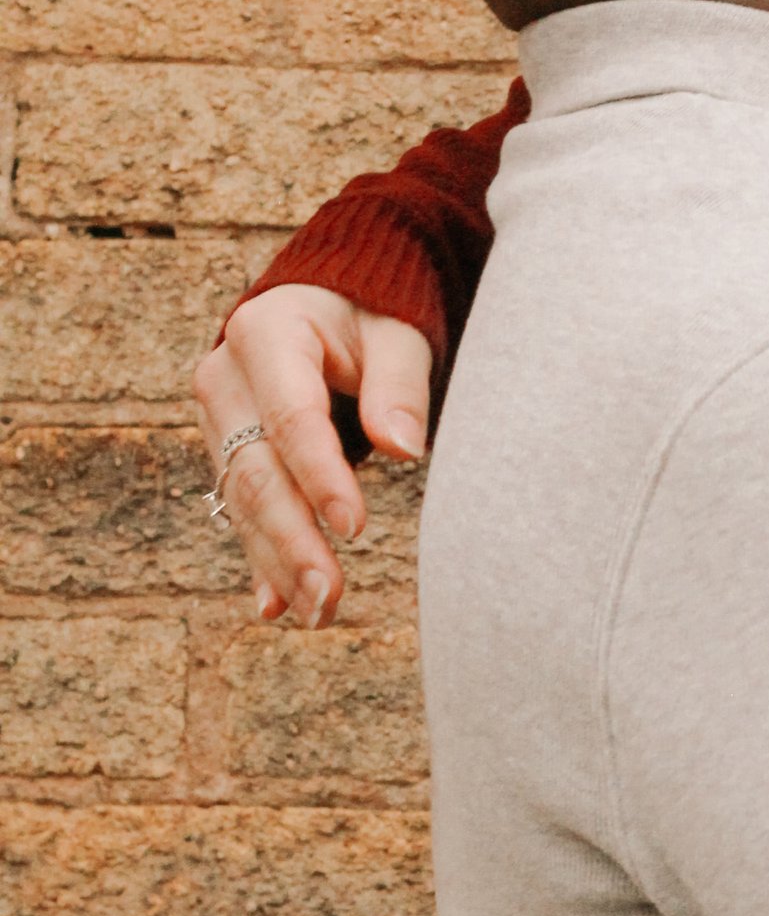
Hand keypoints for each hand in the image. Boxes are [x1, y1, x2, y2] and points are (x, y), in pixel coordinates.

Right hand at [193, 286, 433, 626]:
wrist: (325, 303)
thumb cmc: (372, 315)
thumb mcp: (397, 334)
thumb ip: (399, 386)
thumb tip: (404, 448)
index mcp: (265, 333)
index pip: (291, 417)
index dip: (321, 476)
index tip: (355, 527)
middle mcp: (224, 376)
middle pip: (256, 469)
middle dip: (292, 538)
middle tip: (329, 596)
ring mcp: (217, 416)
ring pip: (242, 499)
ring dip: (278, 560)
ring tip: (317, 612)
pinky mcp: (225, 448)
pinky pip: (238, 508)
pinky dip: (263, 557)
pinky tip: (277, 604)